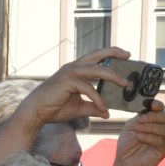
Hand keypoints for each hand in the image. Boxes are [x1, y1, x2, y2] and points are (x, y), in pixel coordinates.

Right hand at [15, 47, 130, 126]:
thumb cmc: (55, 108)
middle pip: (98, 54)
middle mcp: (74, 67)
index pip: (96, 58)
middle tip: (128, 55)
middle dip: (114, 52)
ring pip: (97, 70)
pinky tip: (103, 109)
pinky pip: (89, 89)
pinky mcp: (68, 81)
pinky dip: (98, 99)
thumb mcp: (79, 108)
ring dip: (113, 76)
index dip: (110, 54)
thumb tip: (107, 113)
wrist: (36, 112)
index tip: (125, 56)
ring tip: (125, 84)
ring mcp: (71, 72)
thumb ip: (93, 107)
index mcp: (76, 70)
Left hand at [113, 101, 164, 165]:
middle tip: (140, 119)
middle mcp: (162, 128)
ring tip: (137, 130)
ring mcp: (164, 140)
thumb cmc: (128, 144)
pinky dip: (150, 137)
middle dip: (152, 117)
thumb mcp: (131, 126)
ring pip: (163, 129)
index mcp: (154, 121)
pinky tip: (140, 137)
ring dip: (149, 127)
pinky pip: (161, 141)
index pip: (161, 110)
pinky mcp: (164, 150)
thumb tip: (147, 106)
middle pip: (164, 117)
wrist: (125, 162)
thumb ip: (140, 116)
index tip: (152, 104)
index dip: (158, 105)